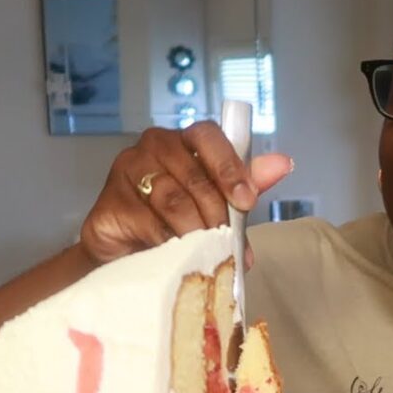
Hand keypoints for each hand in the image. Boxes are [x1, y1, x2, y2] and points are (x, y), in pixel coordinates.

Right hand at [80, 121, 292, 264]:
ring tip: (203, 249)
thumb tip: (283, 164)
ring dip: (194, 230)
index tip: (246, 201)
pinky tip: (173, 253)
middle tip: (225, 237)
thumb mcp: (221, 204)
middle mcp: (154, 148)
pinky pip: (147, 223)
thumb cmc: (178, 222)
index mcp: (185, 142)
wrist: (130, 256)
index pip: (208, 137)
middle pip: (194, 175)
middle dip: (216, 211)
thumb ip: (248, 183)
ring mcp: (127, 171)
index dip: (229, 167)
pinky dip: (168, 242)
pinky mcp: (109, 204)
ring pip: (172, 200)